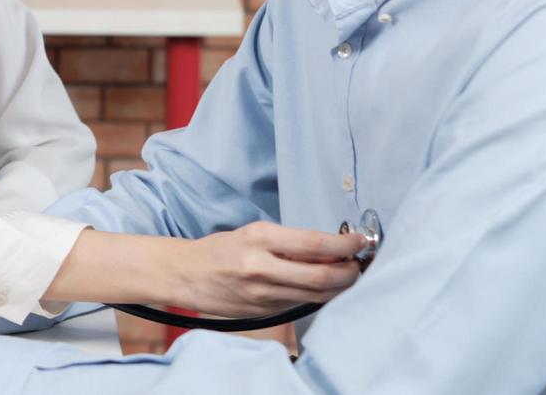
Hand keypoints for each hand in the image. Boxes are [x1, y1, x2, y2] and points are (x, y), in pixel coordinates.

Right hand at [174, 221, 364, 317]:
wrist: (186, 274)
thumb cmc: (220, 250)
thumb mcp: (252, 233)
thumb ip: (288, 242)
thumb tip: (330, 247)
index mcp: (259, 239)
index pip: (314, 243)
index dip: (344, 244)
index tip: (359, 241)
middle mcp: (261, 267)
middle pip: (321, 276)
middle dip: (349, 272)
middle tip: (358, 264)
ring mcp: (262, 294)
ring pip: (316, 295)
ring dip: (338, 287)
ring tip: (346, 275)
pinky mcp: (263, 312)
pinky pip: (300, 305)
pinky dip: (317, 297)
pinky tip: (321, 288)